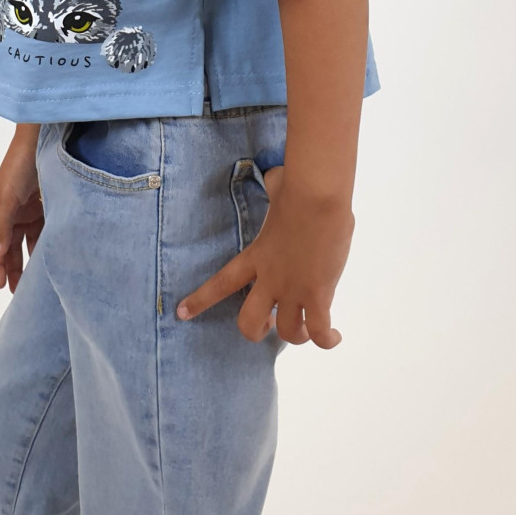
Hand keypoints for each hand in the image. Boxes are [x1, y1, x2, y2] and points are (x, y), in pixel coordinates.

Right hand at [0, 133, 44, 292]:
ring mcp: (34, 206)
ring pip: (30, 239)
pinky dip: (47, 243)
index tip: (0, 285)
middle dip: (13, 267)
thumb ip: (2, 223)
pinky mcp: (52, 202)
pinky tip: (52, 257)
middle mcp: (16, 209)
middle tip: (17, 292)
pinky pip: (47, 229)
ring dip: (31, 259)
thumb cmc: (21, 162)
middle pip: (12, 245)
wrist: (45, 136)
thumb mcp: (7, 194)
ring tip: (35, 281)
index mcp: (1, 207)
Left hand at [175, 163, 353, 346]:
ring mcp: (293, 289)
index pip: (220, 283)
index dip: (200, 300)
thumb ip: (272, 189)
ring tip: (309, 328)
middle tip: (270, 323)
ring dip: (297, 335)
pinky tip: (334, 336)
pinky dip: (328, 340)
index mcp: (256, 256)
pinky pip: (319, 331)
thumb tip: (277, 176)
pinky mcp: (318, 294)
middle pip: (249, 322)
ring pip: (288, 333)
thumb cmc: (296, 187)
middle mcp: (270, 278)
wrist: (316, 196)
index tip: (181, 313)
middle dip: (256, 330)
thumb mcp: (276, 189)